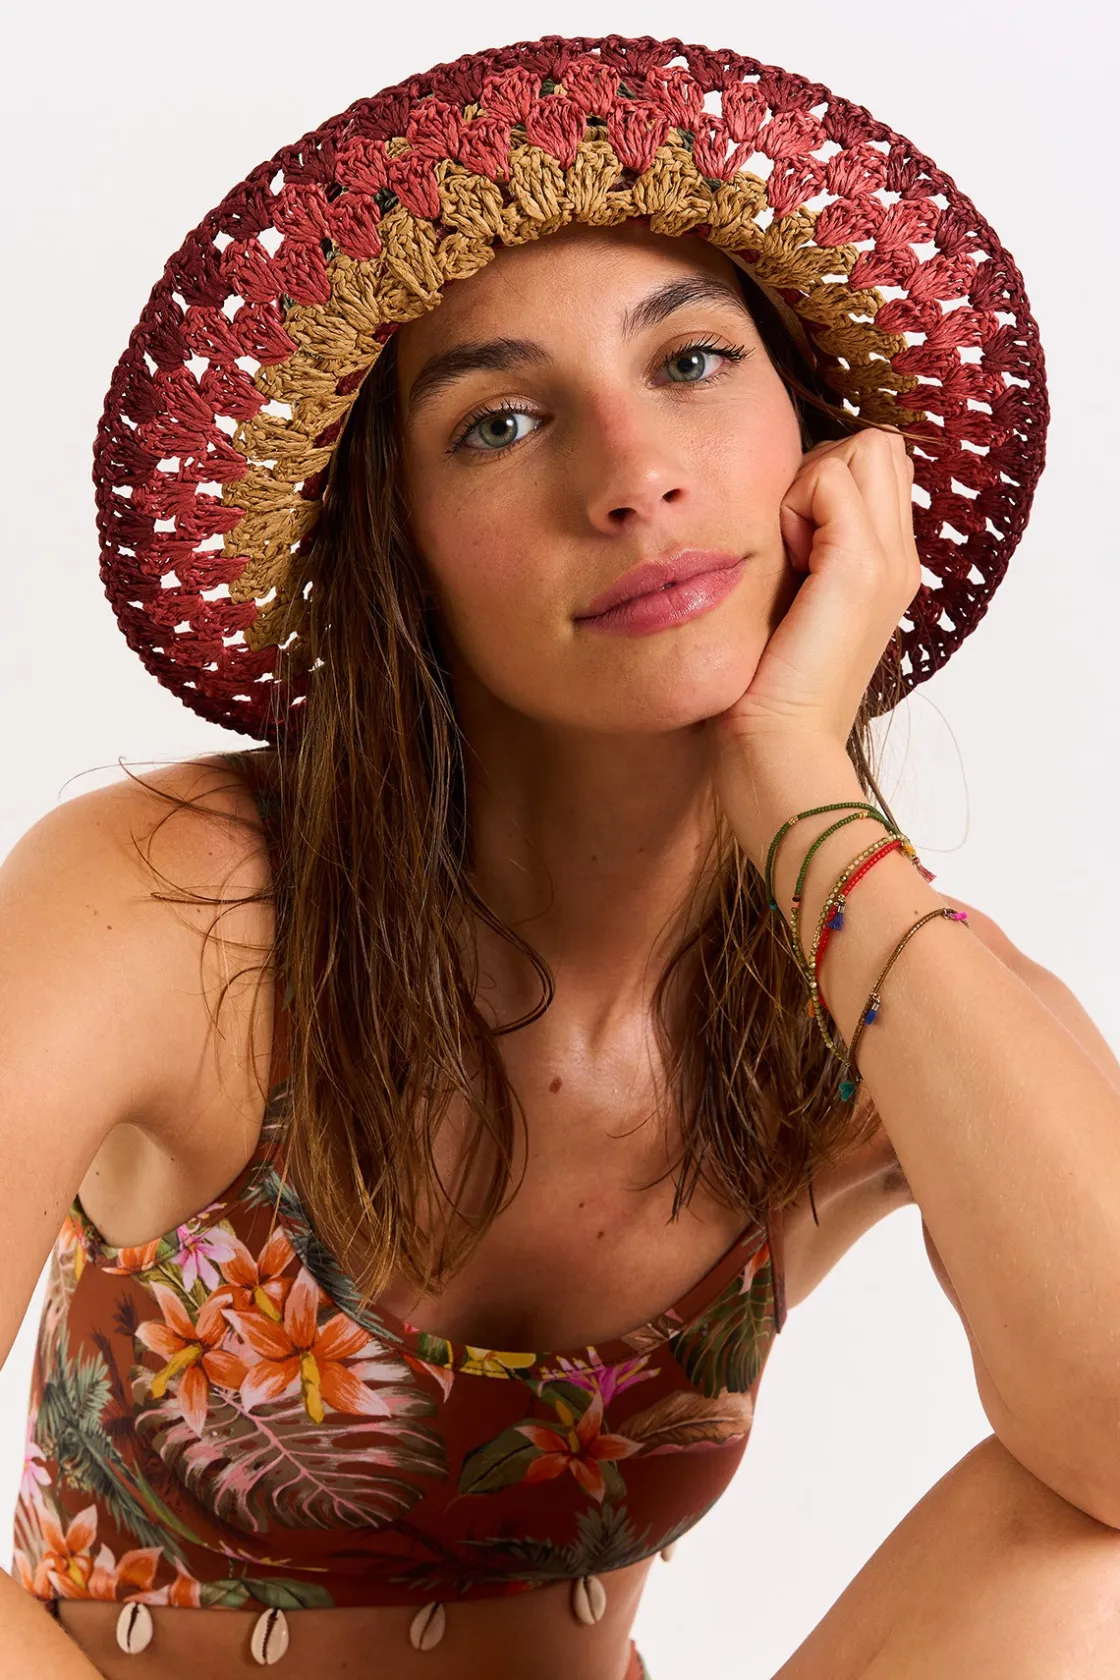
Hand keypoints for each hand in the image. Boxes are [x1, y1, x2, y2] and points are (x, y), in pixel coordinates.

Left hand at [712, 426, 920, 749]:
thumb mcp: (789, 601)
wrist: (780, 743)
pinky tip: (783, 559)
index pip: (877, 464)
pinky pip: (831, 477)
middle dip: (822, 469)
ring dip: (809, 483)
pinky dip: (793, 502)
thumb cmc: (766, 684)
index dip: (826, 478)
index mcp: (888, 565)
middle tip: (789, 538)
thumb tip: (778, 501)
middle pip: (878, 445)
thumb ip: (800, 548)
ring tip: (788, 550)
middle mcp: (900, 557)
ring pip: (863, 448)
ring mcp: (889, 560)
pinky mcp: (861, 566)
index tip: (790, 540)